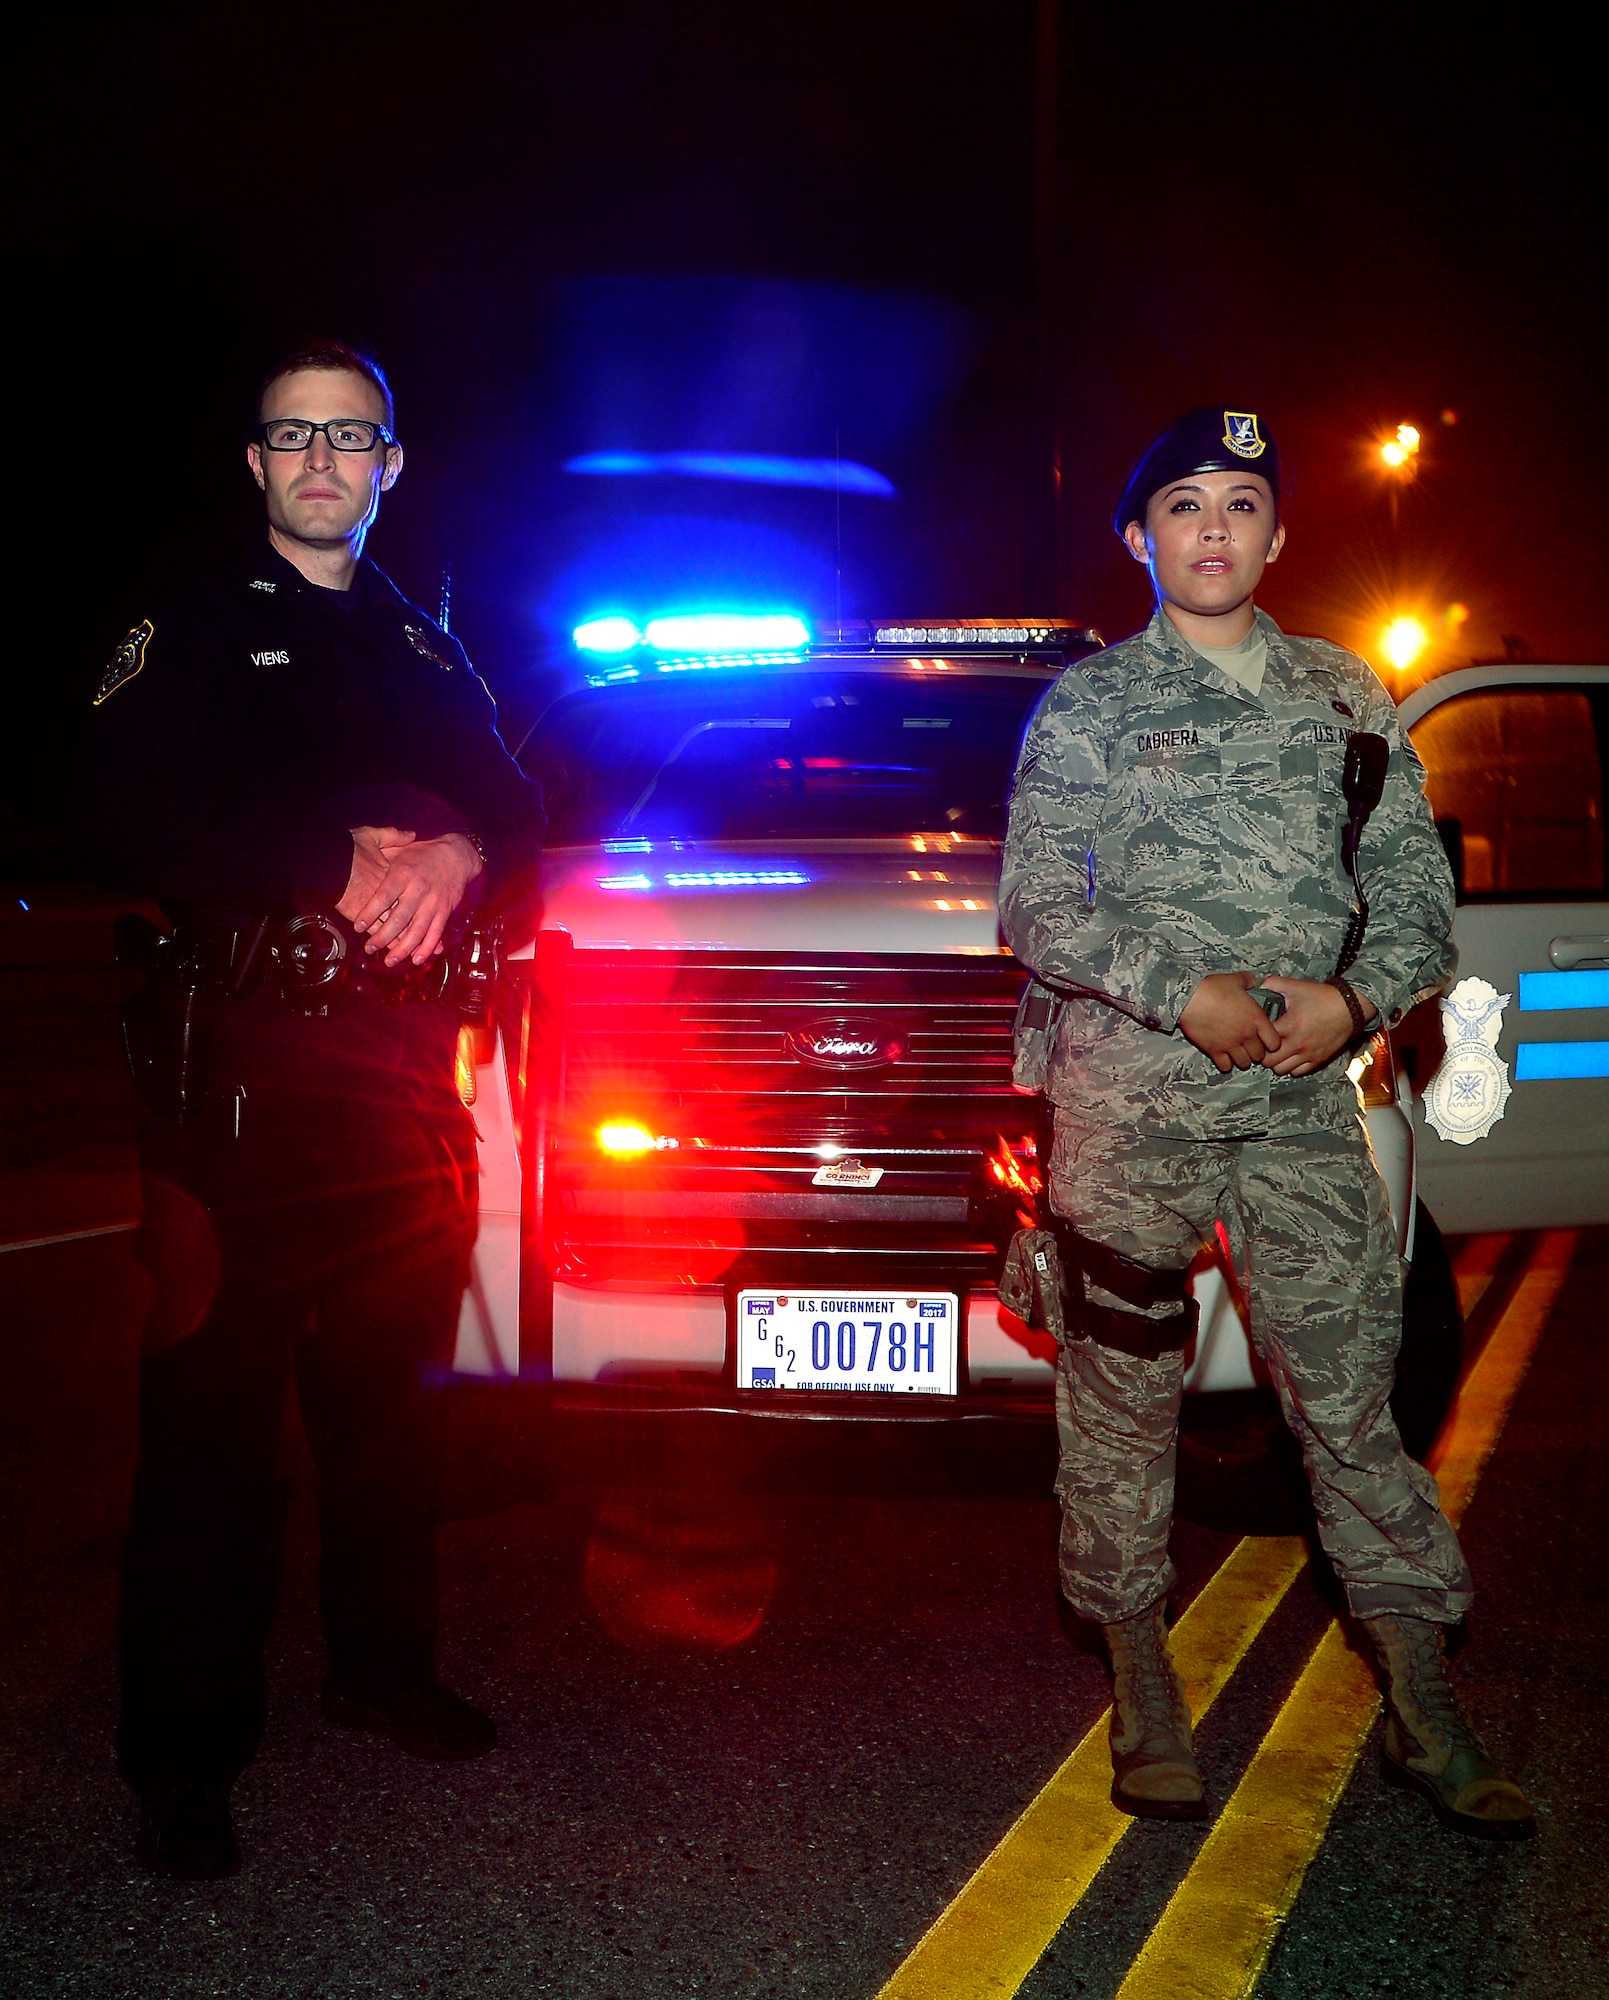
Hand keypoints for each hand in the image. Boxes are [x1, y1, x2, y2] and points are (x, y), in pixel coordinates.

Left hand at [346, 830, 482, 967]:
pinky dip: (427, 948)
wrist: (457, 855)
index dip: (370, 914)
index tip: (357, 927)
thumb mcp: (401, 849)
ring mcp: (433, 903)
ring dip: (402, 949)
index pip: (383, 897)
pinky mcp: (444, 911)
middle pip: (398, 919)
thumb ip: (380, 859)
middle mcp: (418, 890)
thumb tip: (359, 864)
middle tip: (369, 948)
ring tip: (389, 961)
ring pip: (416, 931)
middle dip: (382, 937)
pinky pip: (435, 933)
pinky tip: (416, 960)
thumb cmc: (423, 853)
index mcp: (404, 874)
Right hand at [1178, 970, 1283, 1073]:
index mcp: (1256, 1018)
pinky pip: (1225, 1066)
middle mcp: (1246, 1035)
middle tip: (1250, 1046)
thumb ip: (1248, 981)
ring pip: (1244, 1063)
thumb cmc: (1213, 987)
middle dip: (1256, 1052)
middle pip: (1260, 1055)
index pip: (1275, 1042)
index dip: (1272, 1042)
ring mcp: (1230, 1045)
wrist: (1189, 997)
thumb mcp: (1235, 979)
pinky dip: (1226, 1063)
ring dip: (1242, 1059)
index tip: (1265, 1039)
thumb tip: (1252, 982)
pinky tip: (1223, 1056)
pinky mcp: (1214, 1050)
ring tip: (1237, 1052)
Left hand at [1260, 977, 1374, 1075]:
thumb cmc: (1323, 997)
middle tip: (1264, 1044)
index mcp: (1289, 1025)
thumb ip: (1272, 984)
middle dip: (1263, 1053)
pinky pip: (1298, 1072)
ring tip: (1276, 1051)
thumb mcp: (1296, 986)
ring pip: (1281, 1070)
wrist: (1350, 1007)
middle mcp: (1297, 1044)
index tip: (1257, 1032)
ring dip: (1275, 1062)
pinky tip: (1291, 1055)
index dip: (1256, 1037)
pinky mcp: (1318, 1059)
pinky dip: (1291, 1066)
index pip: (1261, 1041)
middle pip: (1268, 1061)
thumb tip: (1258, 986)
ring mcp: (1308, 1054)